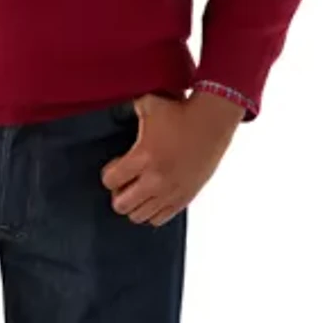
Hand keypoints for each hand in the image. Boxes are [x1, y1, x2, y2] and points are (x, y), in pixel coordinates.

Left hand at [100, 91, 243, 226]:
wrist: (212, 121)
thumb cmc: (180, 111)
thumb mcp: (147, 103)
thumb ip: (126, 110)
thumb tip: (114, 111)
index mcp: (143, 157)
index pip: (110, 180)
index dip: (109, 173)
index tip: (116, 165)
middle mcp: (155, 180)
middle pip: (121, 205)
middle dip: (118, 192)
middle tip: (125, 180)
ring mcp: (171, 192)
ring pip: (139, 216)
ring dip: (135, 203)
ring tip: (139, 188)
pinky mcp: (184, 198)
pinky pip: (159, 219)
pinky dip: (152, 210)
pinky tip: (154, 195)